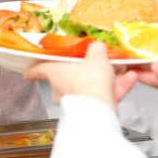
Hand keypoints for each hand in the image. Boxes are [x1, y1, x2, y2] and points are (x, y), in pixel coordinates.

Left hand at [24, 41, 138, 111]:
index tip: (27, 73)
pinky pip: (105, 96)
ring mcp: (77, 101)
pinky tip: (131, 79)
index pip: (38, 70)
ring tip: (122, 70)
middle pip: (69, 78)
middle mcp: (62, 89)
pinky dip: (118, 88)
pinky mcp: (92, 110)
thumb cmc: (90, 80)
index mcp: (55, 73)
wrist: (99, 108)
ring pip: (91, 87)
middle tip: (96, 64)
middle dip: (82, 72)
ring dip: (106, 79)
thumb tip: (98, 47)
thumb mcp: (96, 55)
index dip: (33, 70)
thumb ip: (97, 49)